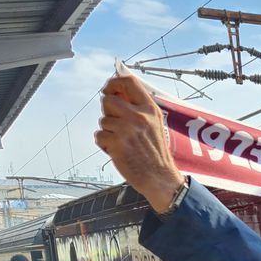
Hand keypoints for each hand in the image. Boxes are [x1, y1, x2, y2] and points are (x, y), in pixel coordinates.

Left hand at [95, 73, 184, 213]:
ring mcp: (126, 129)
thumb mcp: (155, 124)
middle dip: (108, 111)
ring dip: (108, 131)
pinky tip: (118, 150)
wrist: (160, 178)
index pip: (128, 81)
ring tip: (123, 142)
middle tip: (117, 125)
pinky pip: (99, 136)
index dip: (114, 82)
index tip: (109, 89)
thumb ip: (138, 108)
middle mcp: (139, 116)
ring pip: (103, 120)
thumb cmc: (155, 154)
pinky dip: (105, 144)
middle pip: (109, 99)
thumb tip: (117, 92)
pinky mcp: (116, 142)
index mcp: (150, 109)